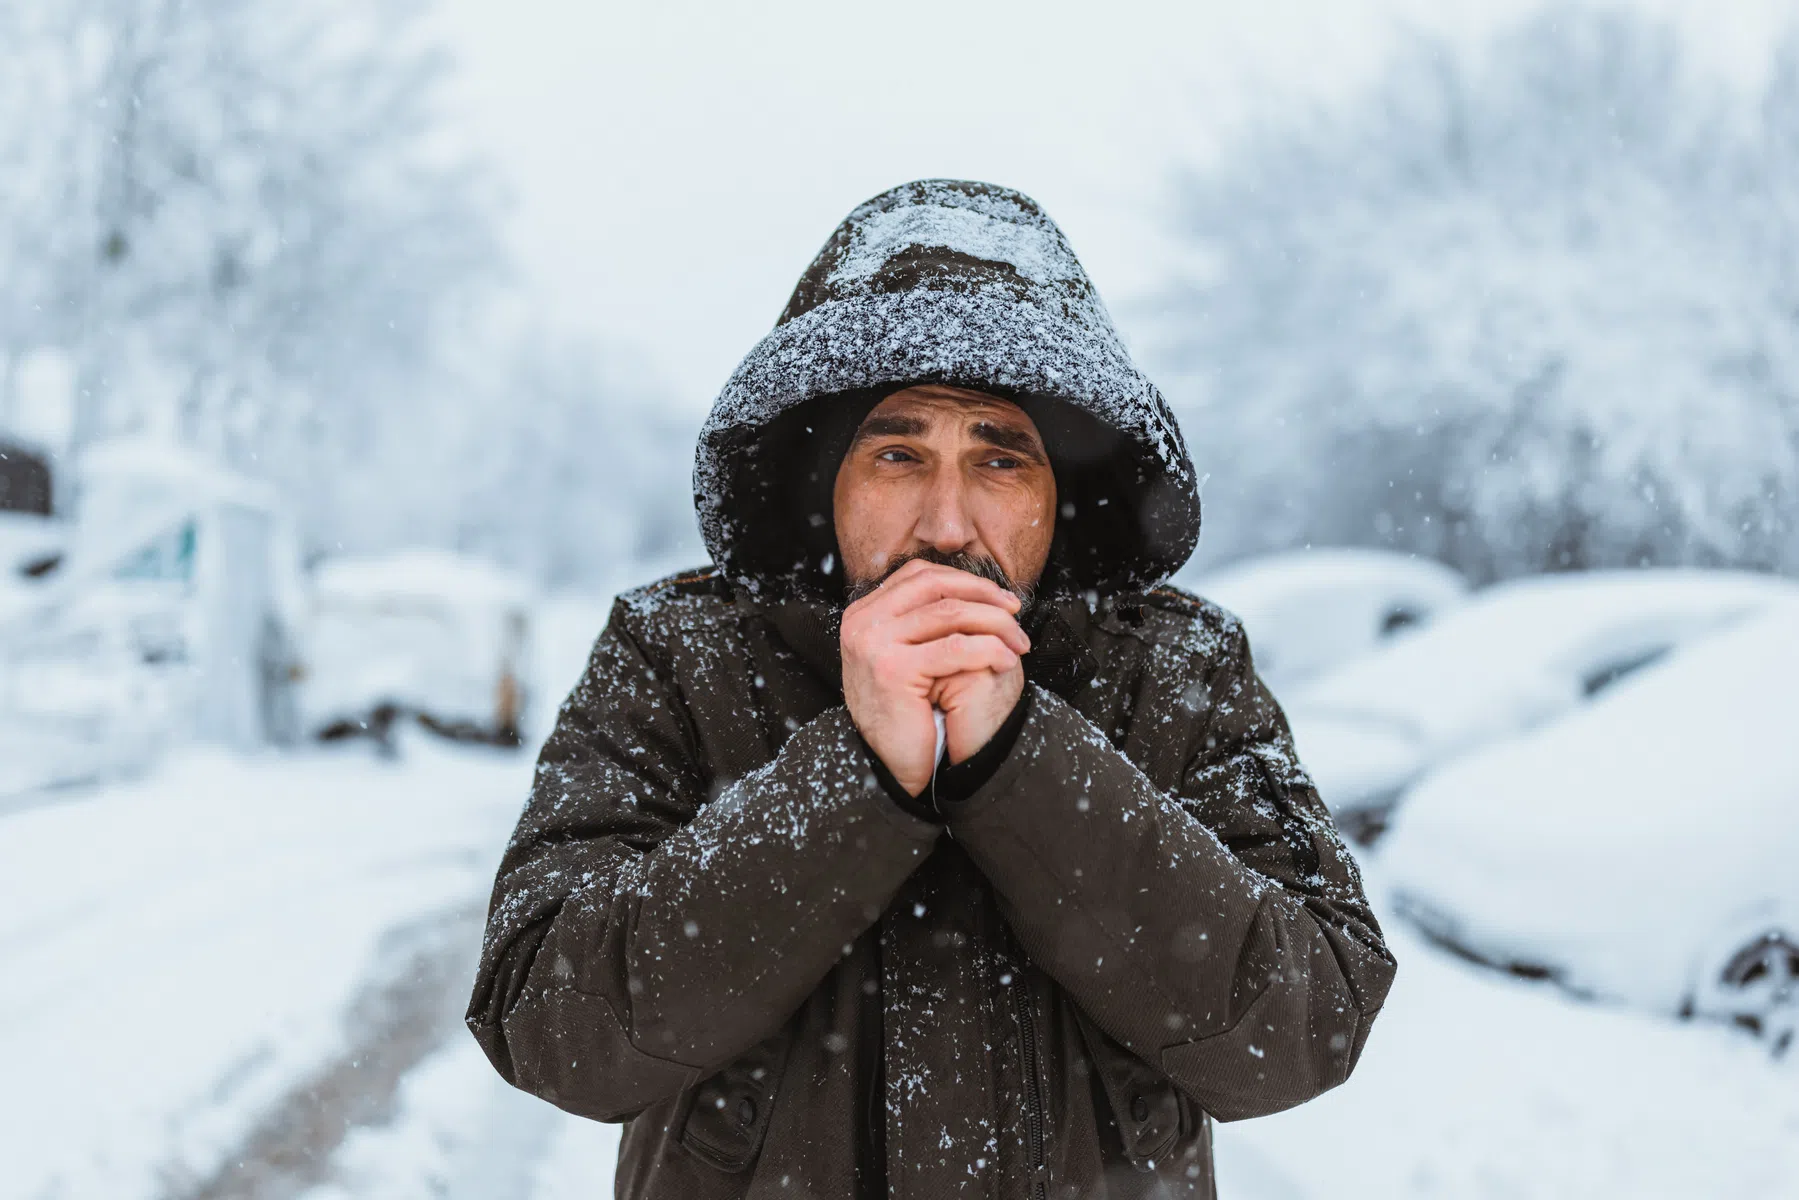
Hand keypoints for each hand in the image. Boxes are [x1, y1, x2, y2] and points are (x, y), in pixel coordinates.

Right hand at [841, 559, 1029, 795]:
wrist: (889, 764)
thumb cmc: (906, 713)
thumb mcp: (905, 655)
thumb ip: (921, 620)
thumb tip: (970, 586)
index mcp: (863, 614)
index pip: (920, 575)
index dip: (965, 580)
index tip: (999, 598)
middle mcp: (861, 623)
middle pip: (934, 585)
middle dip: (984, 594)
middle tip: (1015, 612)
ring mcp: (873, 644)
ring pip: (949, 613)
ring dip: (994, 624)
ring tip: (1018, 642)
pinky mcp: (892, 670)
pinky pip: (954, 648)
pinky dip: (988, 649)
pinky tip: (1006, 661)